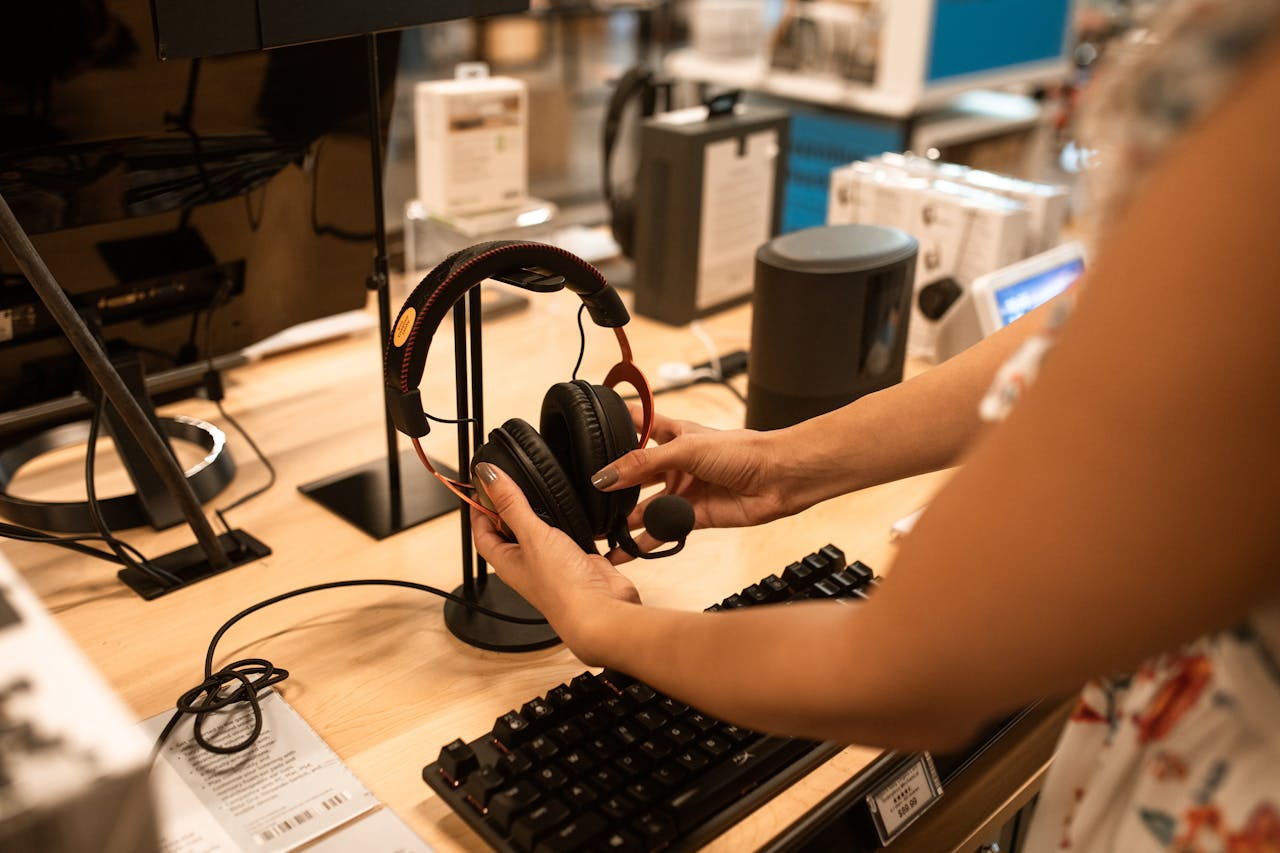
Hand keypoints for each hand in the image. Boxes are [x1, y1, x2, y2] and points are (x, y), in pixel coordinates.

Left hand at [470, 462, 638, 663]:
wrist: (600, 610)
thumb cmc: (562, 587)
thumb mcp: (532, 536)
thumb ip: (511, 504)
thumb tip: (488, 476)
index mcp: (507, 561)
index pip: (482, 533)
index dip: (478, 509)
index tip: (481, 485)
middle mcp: (528, 564)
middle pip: (509, 532)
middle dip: (508, 508)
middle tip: (509, 482)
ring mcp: (553, 563)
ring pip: (540, 534)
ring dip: (540, 514)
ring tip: (541, 490)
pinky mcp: (578, 560)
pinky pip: (569, 537)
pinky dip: (570, 522)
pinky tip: (576, 511)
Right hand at [593, 409, 790, 561]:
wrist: (779, 478)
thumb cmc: (743, 450)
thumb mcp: (685, 448)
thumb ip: (642, 463)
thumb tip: (605, 476)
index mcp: (672, 434)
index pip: (635, 423)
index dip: (612, 425)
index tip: (584, 430)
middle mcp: (673, 462)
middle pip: (633, 472)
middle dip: (611, 484)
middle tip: (584, 495)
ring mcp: (681, 490)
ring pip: (644, 506)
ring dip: (622, 518)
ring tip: (596, 530)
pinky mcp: (691, 517)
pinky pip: (661, 530)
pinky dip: (644, 542)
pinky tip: (624, 550)